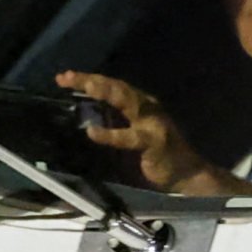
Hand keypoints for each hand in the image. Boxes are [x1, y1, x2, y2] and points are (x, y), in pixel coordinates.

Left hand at [57, 69, 231, 196]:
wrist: (187, 174)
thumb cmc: (156, 157)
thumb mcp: (130, 136)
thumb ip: (113, 125)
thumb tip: (82, 119)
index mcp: (140, 104)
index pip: (112, 86)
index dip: (88, 79)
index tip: (64, 77)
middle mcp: (147, 107)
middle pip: (117, 87)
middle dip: (91, 80)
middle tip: (66, 77)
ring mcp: (152, 122)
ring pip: (127, 101)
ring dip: (106, 92)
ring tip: (85, 87)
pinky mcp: (154, 141)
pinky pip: (129, 137)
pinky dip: (110, 134)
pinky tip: (92, 132)